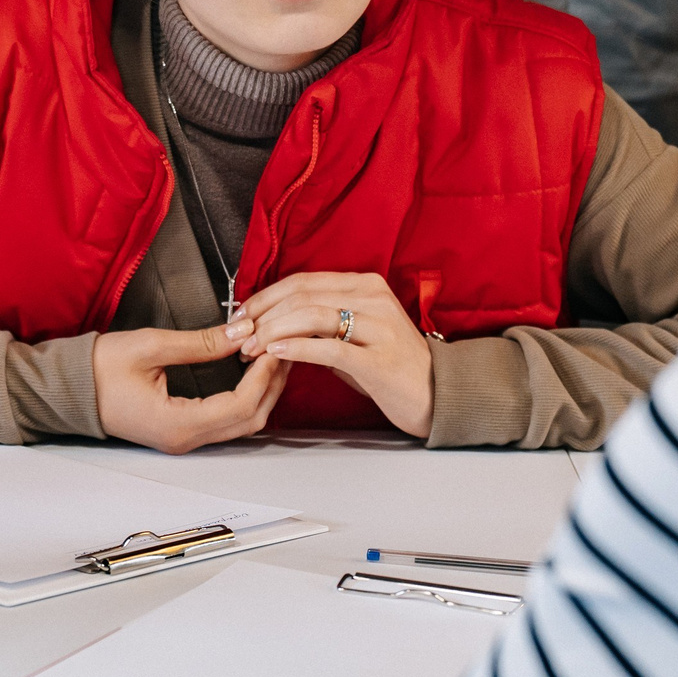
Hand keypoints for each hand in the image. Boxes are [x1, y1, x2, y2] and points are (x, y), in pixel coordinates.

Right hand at [92, 326, 288, 454]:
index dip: (263, 375)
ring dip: (263, 392)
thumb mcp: (150, 346)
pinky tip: (251, 372)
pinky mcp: (182, 431)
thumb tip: (241, 332)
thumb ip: (201, 343)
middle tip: (282, 348)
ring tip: (271, 357)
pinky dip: (247, 397)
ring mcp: (184, 439)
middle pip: (250, 420)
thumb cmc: (98, 370)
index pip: (240, 405)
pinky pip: (227, 420)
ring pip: (242, 424)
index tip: (271, 345)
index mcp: (177, 424)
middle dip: (272, 384)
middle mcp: (185, 439)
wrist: (68, 390)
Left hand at [232, 272, 433, 438]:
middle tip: (240, 334)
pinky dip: (296, 348)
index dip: (266, 296)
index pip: (303, 281)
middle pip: (303, 294)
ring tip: (251, 347)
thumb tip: (274, 324)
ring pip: (312, 315)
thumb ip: (323, 324)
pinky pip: (329, 348)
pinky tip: (275, 353)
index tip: (242, 314)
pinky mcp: (378, 360)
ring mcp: (378, 328)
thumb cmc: (392, 366)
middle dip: (263, 314)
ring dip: (273, 331)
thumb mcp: (357, 334)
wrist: (436, 395)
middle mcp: (373, 299)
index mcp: (366, 286)